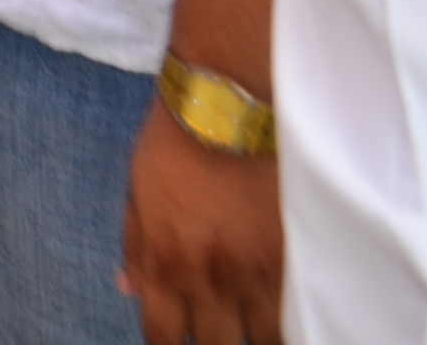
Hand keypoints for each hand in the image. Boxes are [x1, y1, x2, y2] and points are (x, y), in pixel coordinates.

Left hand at [120, 103, 281, 344]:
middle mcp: (211, 279)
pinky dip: (290, 319)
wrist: (231, 105)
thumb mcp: (137, 190)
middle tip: (219, 329)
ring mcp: (257, 273)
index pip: (163, 336)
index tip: (177, 339)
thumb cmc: (175, 141)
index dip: (168, 344)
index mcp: (165, 263)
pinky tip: (285, 313)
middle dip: (214, 342)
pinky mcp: (295, 258)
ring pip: (263, 340)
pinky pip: (297, 312)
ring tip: (252, 323)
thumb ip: (136, 246)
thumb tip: (129, 288)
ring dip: (254, 335)